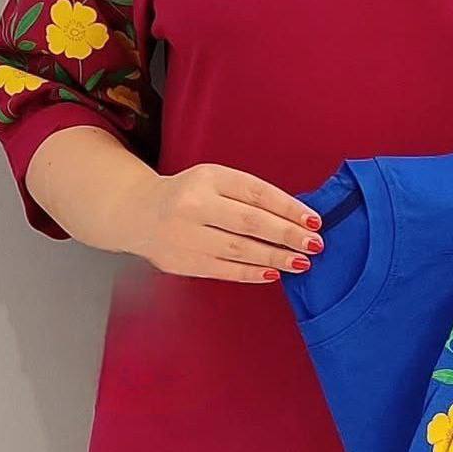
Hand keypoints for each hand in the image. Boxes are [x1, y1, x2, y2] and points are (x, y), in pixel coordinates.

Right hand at [125, 164, 323, 281]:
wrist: (138, 212)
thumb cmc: (189, 194)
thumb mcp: (215, 180)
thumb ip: (249, 195)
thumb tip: (295, 218)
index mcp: (208, 178)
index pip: (257, 193)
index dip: (289, 208)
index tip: (314, 220)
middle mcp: (195, 205)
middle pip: (250, 222)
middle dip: (287, 235)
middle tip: (314, 244)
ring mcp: (186, 235)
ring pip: (239, 249)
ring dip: (274, 257)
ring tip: (301, 262)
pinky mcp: (182, 261)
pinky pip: (224, 270)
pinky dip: (252, 273)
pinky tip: (274, 273)